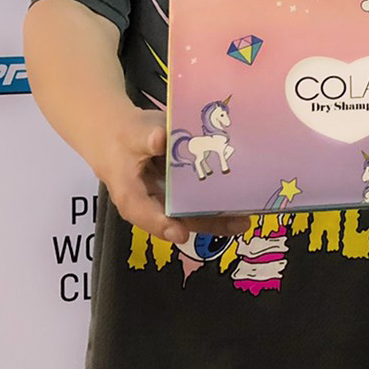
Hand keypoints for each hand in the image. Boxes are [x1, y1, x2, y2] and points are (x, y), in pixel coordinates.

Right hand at [93, 108, 249, 244]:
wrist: (121, 135)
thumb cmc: (125, 136)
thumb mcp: (132, 134)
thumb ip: (146, 138)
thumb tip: (160, 139)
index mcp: (131, 195)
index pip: (143, 214)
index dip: (161, 225)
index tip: (180, 234)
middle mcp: (152, 206)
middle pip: (178, 221)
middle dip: (208, 224)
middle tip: (238, 224)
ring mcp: (169, 202)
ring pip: (193, 216)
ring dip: (219, 219)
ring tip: (246, 219)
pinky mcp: (181, 195)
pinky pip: (200, 203)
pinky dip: (219, 204)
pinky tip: (242, 202)